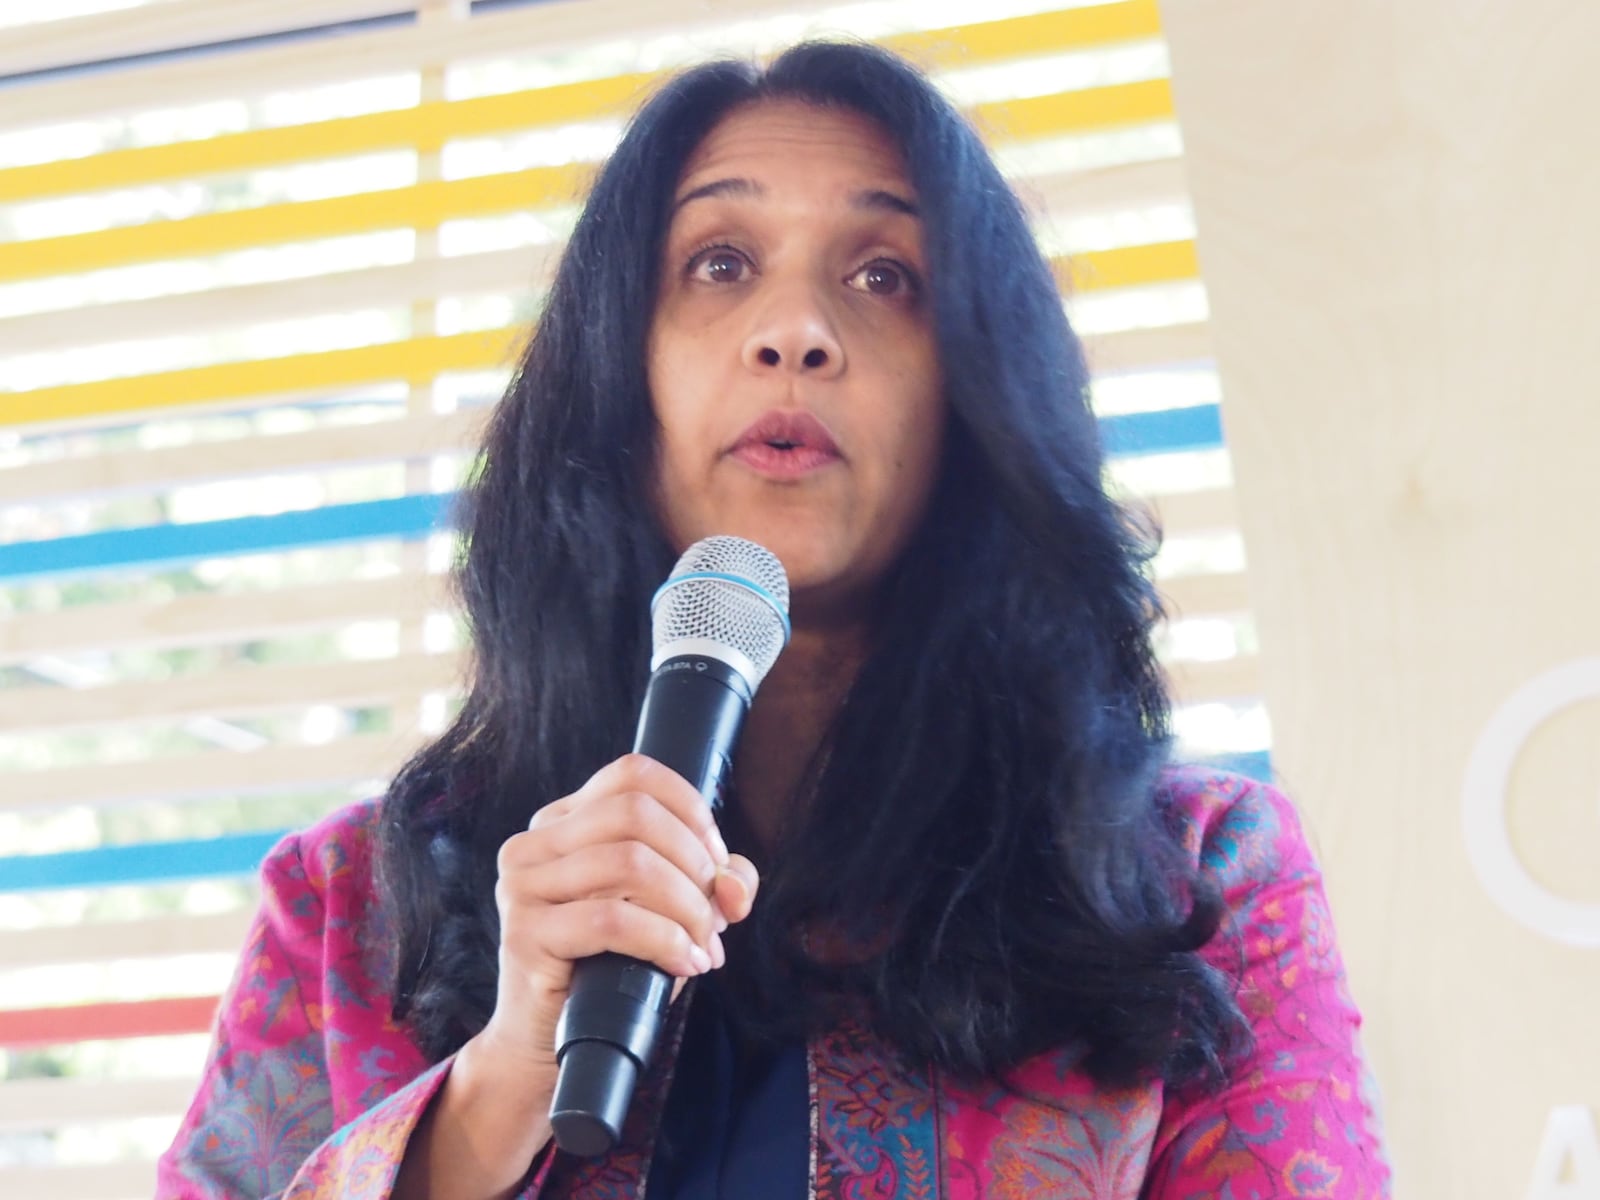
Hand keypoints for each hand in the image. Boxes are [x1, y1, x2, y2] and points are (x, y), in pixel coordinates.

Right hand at [397, 753, 758, 1199]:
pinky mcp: (525, 935)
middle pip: (636, 813)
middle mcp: (534, 842)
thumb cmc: (611, 968)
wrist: (548, 1044)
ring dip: (686, 907)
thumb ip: (711, 883)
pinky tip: (685, 965)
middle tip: (715, 914)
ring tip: (703, 946)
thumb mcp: (668, 912)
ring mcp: (522, 886)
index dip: (691, 810)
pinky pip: (613, 920)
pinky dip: (665, 940)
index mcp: (564, 821)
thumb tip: (736, 882)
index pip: (633, 774)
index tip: (717, 863)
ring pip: (630, 863)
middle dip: (694, 862)